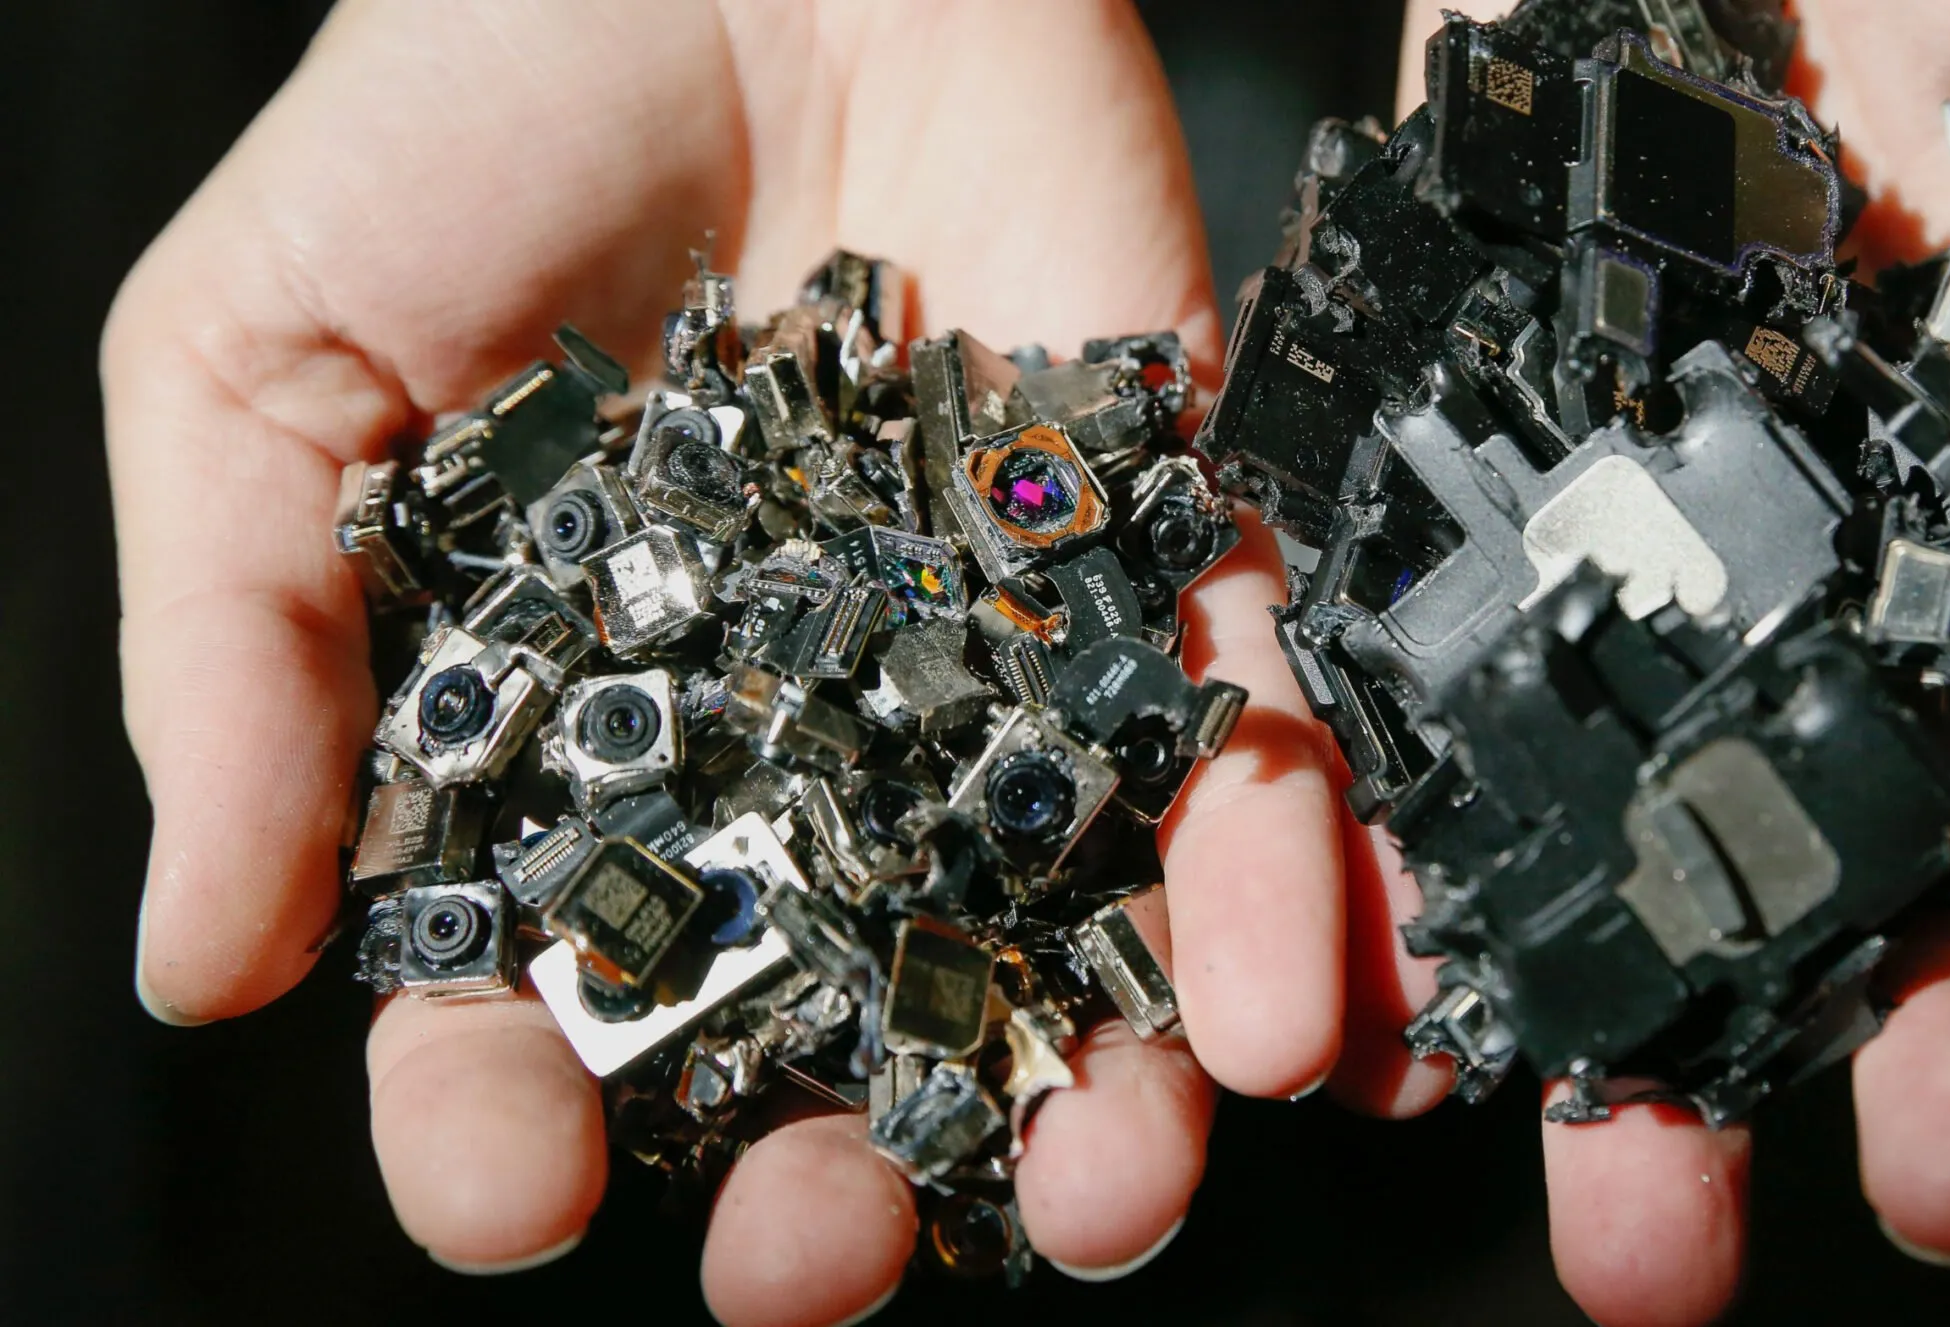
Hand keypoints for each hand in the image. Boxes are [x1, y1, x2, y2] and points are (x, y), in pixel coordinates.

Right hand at [106, 2, 1352, 1320]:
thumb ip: (240, 661)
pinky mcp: (1154, 557)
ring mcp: (985, 663)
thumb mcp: (262, 367)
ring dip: (1097, 1100)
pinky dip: (1273, 881)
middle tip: (828, 1260)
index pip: (538, 985)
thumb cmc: (454, 114)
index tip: (518, 1174)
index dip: (513, 1107)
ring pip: (1054, 933)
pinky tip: (1285, 1022)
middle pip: (826, 1019)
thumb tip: (203, 968)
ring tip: (1100, 1202)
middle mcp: (790, 740)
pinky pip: (1231, 741)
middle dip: (836, 1172)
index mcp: (568, 734)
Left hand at [1376, 1, 1949, 1321]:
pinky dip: (1406, 821)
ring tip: (1635, 1203)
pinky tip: (1410, 988)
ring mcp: (1653, 508)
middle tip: (1948, 1198)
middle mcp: (1858, 552)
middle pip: (1892, 844)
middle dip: (1918, 1041)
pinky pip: (1425, 652)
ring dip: (1638, 1006)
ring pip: (1645, 804)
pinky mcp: (1462, 432)